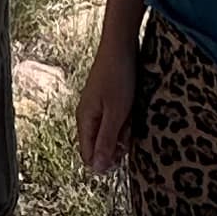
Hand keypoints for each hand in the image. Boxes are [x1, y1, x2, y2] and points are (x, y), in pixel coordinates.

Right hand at [76, 31, 140, 176]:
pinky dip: (125, 119)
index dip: (105, 161)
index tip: (121, 154)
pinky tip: (131, 109)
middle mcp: (87, 116)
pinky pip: (115, 120)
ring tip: (130, 116)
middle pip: (100, 146)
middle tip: (127, 129)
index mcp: (85, 121)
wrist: (120, 46)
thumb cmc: (118, 79)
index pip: (88, 155)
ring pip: (110, 133)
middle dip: (116, 144)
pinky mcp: (106, 101)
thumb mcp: (116, 113)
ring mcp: (96, 108)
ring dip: (123, 131)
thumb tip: (97, 169)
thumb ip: (106, 141)